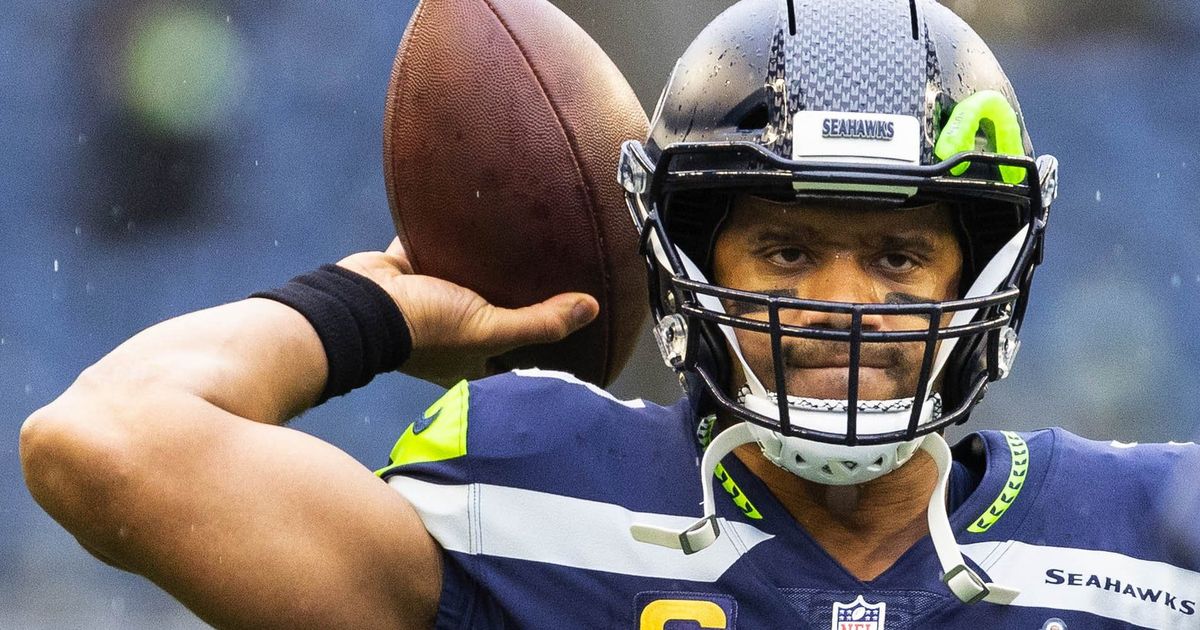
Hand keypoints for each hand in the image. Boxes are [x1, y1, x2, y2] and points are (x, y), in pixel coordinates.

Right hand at [336, 238, 598, 386]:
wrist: (358, 300)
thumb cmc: (424, 327)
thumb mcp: (487, 329)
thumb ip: (538, 322)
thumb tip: (590, 309)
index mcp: (470, 362)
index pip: (513, 367)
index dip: (539, 361)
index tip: (573, 344)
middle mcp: (453, 336)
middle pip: (494, 322)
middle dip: (519, 305)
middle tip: (555, 281)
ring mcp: (432, 302)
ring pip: (470, 283)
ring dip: (490, 269)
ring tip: (526, 246)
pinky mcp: (413, 269)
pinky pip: (440, 248)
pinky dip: (455, 235)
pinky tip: (480, 216)